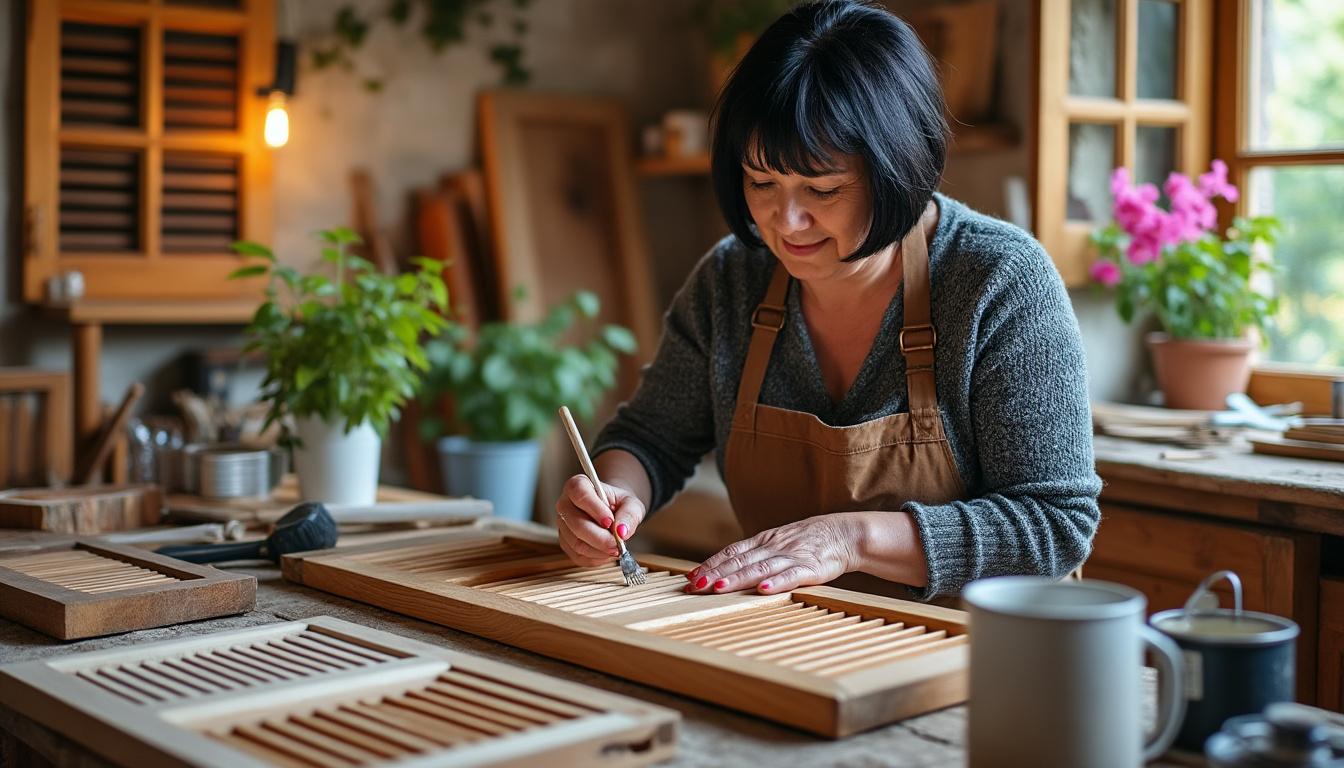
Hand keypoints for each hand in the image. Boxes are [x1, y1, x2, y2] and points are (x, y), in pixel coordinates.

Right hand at [555, 474, 646, 566]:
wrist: (613, 513)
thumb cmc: (620, 504)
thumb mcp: (631, 504)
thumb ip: (629, 514)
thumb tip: (621, 531)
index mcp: (577, 485)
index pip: (580, 494)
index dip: (595, 509)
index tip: (610, 521)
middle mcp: (565, 504)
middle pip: (576, 524)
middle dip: (600, 538)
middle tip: (618, 544)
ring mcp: (562, 525)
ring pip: (576, 543)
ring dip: (599, 550)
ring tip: (616, 548)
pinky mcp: (565, 543)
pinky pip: (578, 556)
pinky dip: (596, 558)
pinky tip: (607, 553)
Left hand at [686, 513, 859, 594]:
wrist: (844, 534)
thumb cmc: (808, 542)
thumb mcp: (777, 544)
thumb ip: (754, 555)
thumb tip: (725, 569)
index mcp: (764, 541)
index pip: (731, 552)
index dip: (711, 563)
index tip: (691, 576)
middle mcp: (773, 547)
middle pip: (739, 561)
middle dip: (715, 573)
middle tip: (694, 585)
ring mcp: (791, 556)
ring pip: (759, 568)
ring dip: (737, 579)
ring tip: (718, 588)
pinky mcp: (811, 568)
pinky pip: (792, 575)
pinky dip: (777, 582)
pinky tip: (763, 589)